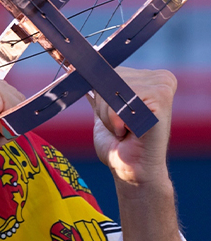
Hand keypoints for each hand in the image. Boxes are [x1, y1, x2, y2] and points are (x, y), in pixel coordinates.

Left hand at [89, 67, 176, 184]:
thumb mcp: (103, 110)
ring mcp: (162, 87)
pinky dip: (115, 121)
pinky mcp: (161, 99)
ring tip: (124, 129)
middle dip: (103, 106)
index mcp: (148, 78)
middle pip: (107, 78)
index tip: (111, 113)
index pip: (107, 70)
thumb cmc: (117, 143)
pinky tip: (129, 132)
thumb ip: (97, 89)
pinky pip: (118, 103)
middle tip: (119, 126)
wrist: (130, 170)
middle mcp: (159, 79)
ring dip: (108, 116)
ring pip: (110, 90)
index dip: (99, 92)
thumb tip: (77, 71)